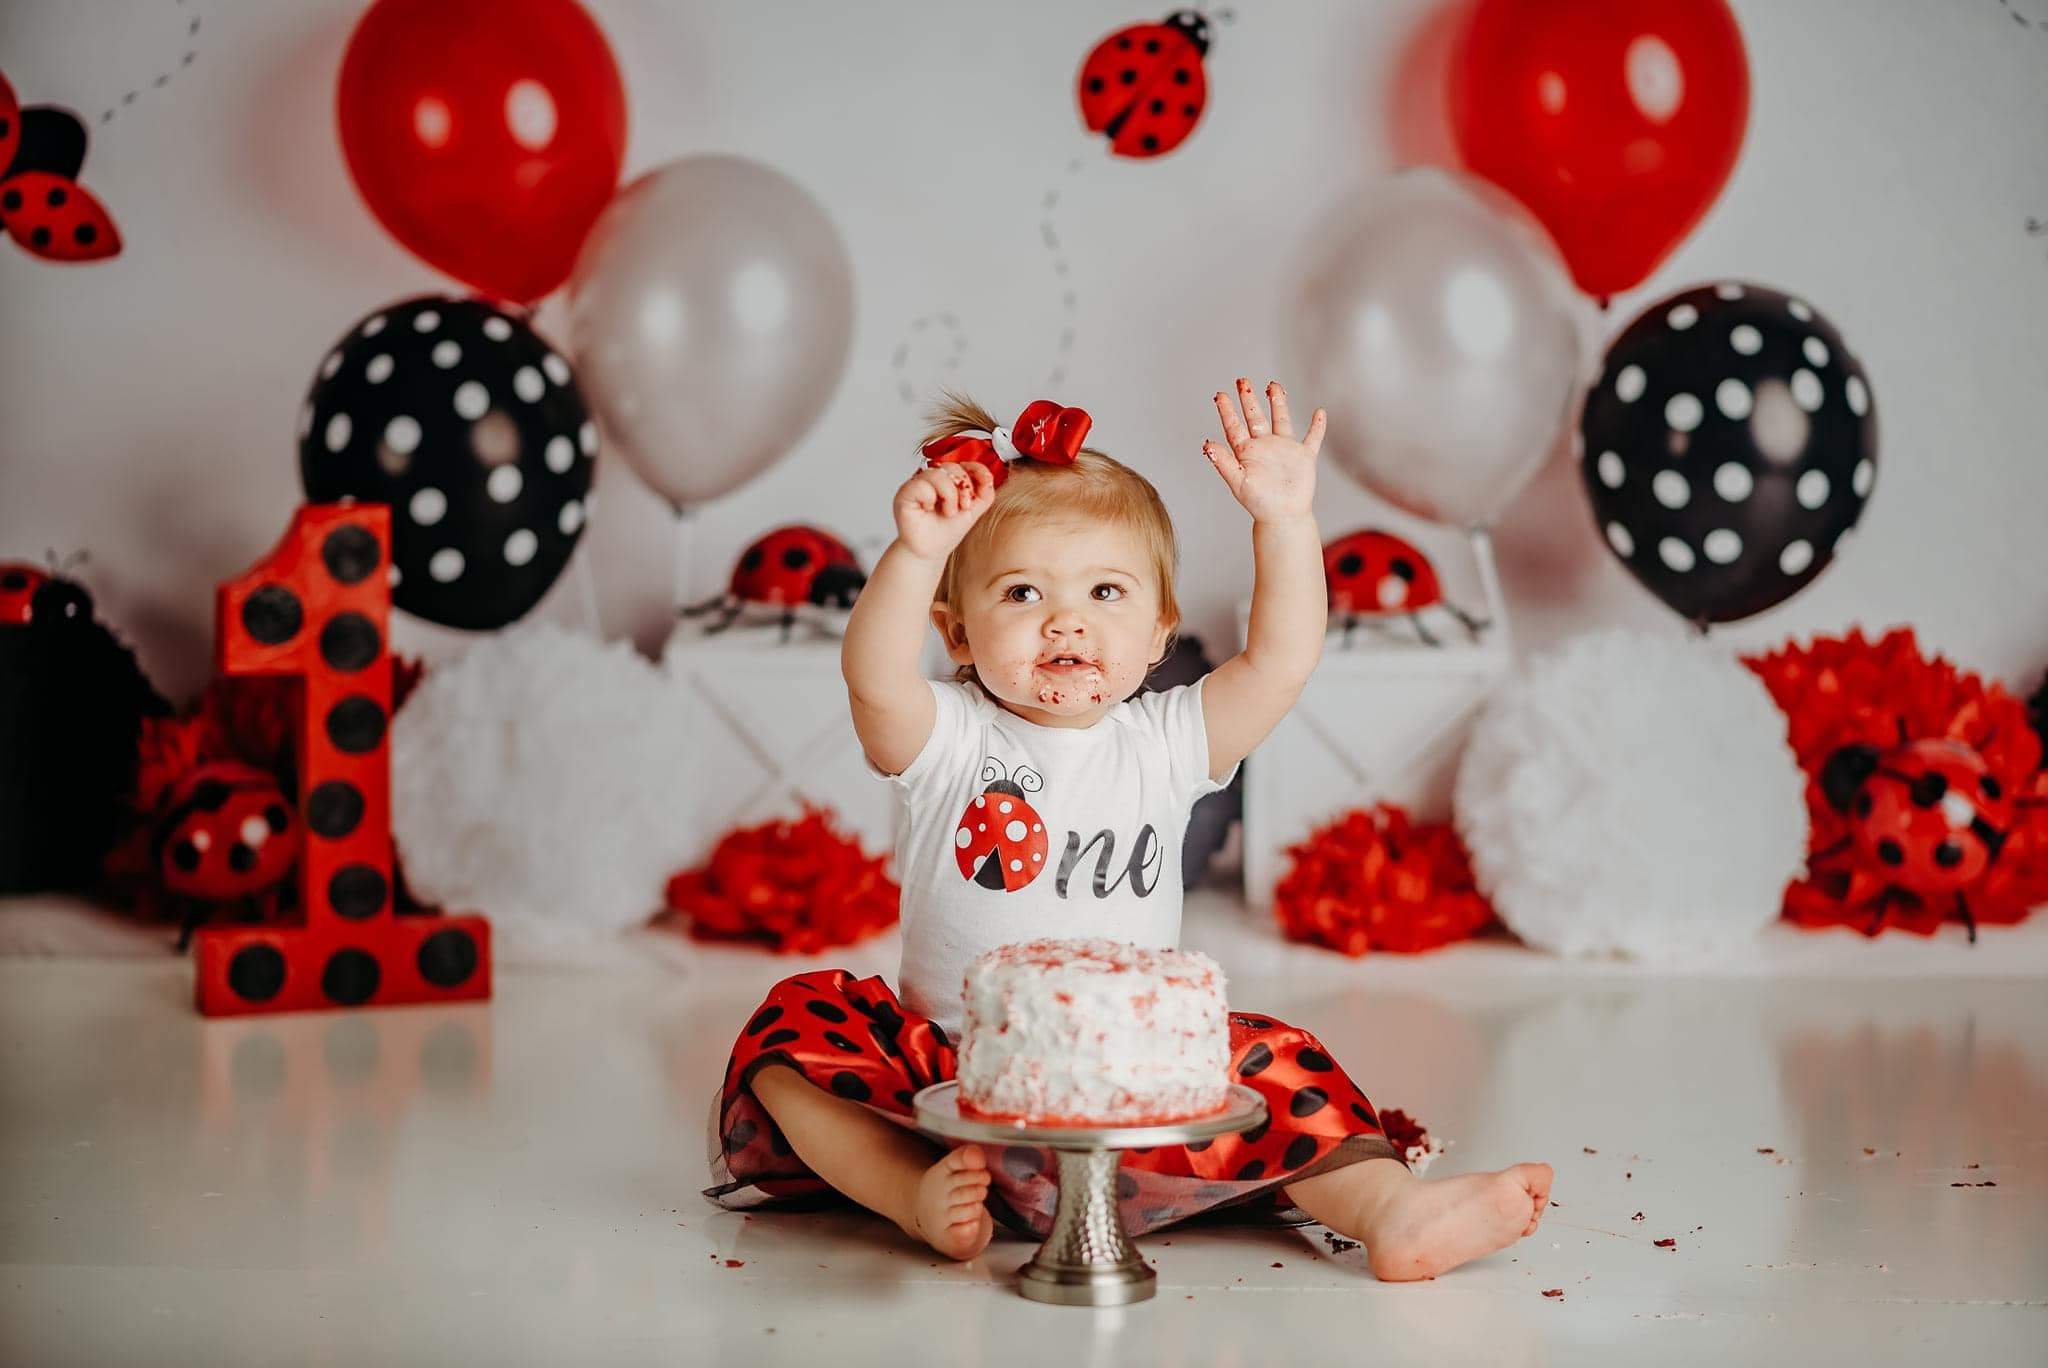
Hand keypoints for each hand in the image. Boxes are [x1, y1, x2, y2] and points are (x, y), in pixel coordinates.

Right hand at [893, 461, 995, 561]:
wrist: (930, 551)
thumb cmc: (947, 531)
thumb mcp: (974, 511)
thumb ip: (985, 492)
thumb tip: (988, 475)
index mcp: (947, 479)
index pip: (963, 463)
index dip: (975, 472)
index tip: (979, 489)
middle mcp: (931, 478)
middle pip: (952, 467)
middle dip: (963, 488)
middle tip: (963, 507)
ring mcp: (917, 484)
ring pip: (936, 474)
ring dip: (948, 494)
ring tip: (948, 512)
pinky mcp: (904, 493)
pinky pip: (920, 485)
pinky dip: (929, 497)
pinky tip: (928, 509)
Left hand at [1204, 378, 1324, 521]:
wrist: (1283, 517)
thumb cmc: (1259, 503)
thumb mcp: (1238, 482)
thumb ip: (1224, 462)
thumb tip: (1207, 445)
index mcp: (1246, 452)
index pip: (1234, 426)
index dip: (1227, 410)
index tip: (1220, 395)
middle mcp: (1264, 447)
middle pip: (1255, 417)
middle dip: (1248, 399)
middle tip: (1242, 380)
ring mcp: (1284, 450)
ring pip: (1281, 419)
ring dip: (1278, 402)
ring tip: (1273, 385)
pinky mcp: (1303, 457)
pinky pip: (1313, 438)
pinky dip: (1317, 426)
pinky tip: (1320, 412)